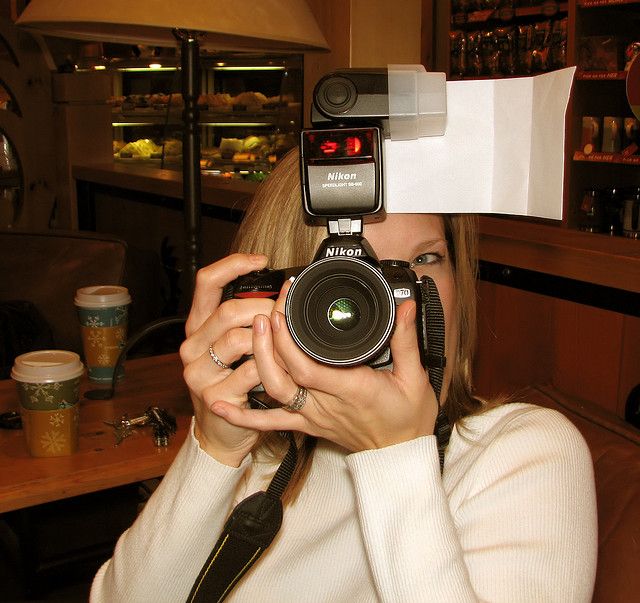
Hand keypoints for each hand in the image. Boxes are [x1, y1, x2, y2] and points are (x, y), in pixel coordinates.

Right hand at [180, 253, 274, 465]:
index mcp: (197, 327)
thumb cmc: (233, 382)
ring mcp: (199, 372)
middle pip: (230, 311)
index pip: (206, 283)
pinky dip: (273, 368)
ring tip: (286, 346)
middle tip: (286, 315)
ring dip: (271, 341)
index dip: (233, 265)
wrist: (221, 431)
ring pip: (241, 340)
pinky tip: (281, 370)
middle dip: (266, 309)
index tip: (260, 261)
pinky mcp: (214, 396)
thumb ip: (246, 322)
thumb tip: (279, 293)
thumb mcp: (233, 348)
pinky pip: (252, 372)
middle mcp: (192, 347)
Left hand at [210, 282, 437, 451]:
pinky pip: (270, 422)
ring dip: (257, 362)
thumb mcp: (415, 378)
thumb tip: (406, 307)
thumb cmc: (408, 418)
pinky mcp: (306, 424)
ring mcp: (312, 416)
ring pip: (273, 392)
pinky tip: (219, 404)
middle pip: (283, 373)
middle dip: (268, 340)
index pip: (307, 363)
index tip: (283, 307)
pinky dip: (242, 415)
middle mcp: (325, 403)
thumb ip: (406, 340)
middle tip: (262, 311)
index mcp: (350, 389)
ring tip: (249, 332)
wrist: (399, 454)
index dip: (288, 336)